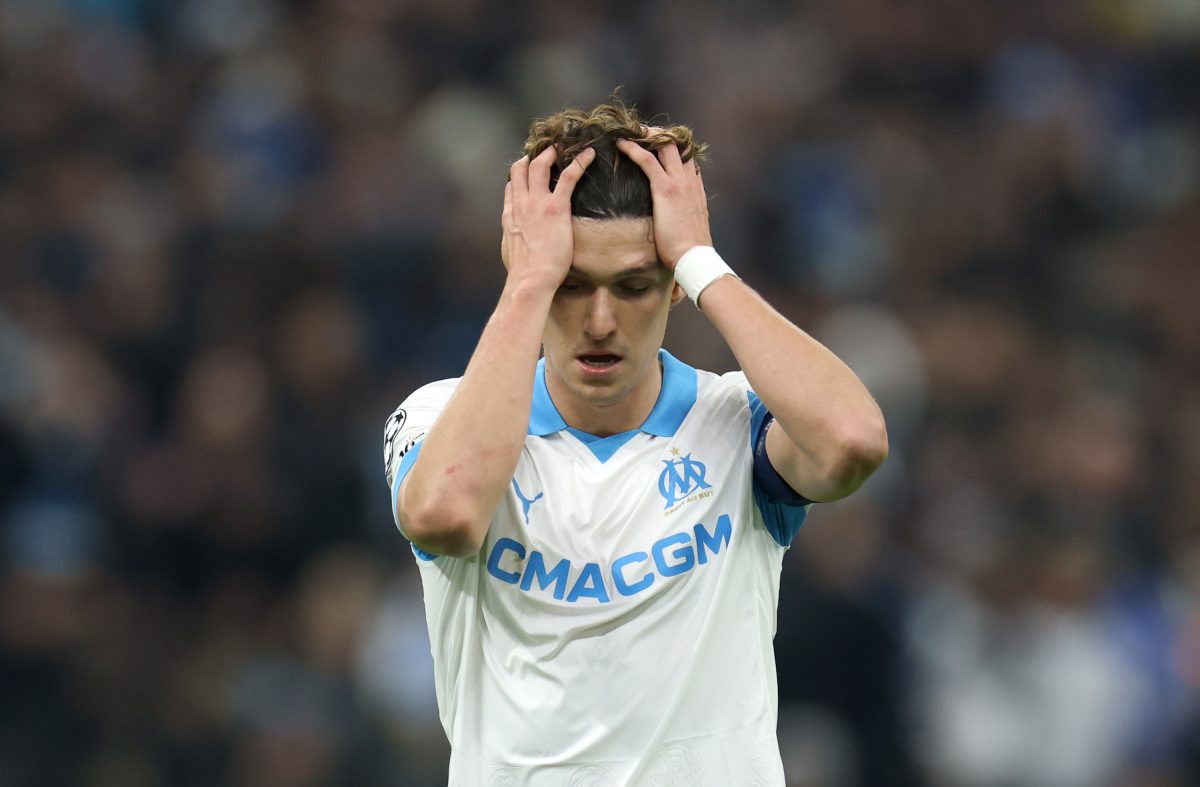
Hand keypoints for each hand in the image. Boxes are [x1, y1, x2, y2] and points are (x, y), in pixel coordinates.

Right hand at [501, 145, 595, 290]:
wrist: (530, 279)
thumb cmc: (524, 274)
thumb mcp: (510, 252)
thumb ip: (513, 239)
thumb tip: (515, 241)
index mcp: (510, 216)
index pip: (511, 186)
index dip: (519, 175)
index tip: (528, 171)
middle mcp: (520, 204)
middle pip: (521, 169)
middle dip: (533, 157)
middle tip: (546, 152)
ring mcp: (537, 203)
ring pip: (540, 166)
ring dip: (552, 153)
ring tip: (562, 147)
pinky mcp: (556, 207)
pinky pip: (569, 176)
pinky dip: (579, 162)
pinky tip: (590, 154)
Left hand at [615, 138, 711, 267]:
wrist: (694, 257)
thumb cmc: (689, 248)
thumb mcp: (690, 225)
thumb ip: (685, 214)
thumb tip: (676, 217)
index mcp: (696, 188)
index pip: (687, 158)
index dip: (674, 147)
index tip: (659, 143)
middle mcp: (690, 180)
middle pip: (678, 145)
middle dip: (661, 134)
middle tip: (643, 130)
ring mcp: (679, 182)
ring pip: (665, 146)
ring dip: (647, 135)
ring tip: (631, 131)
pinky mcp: (666, 188)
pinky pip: (648, 160)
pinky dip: (634, 149)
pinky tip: (621, 144)